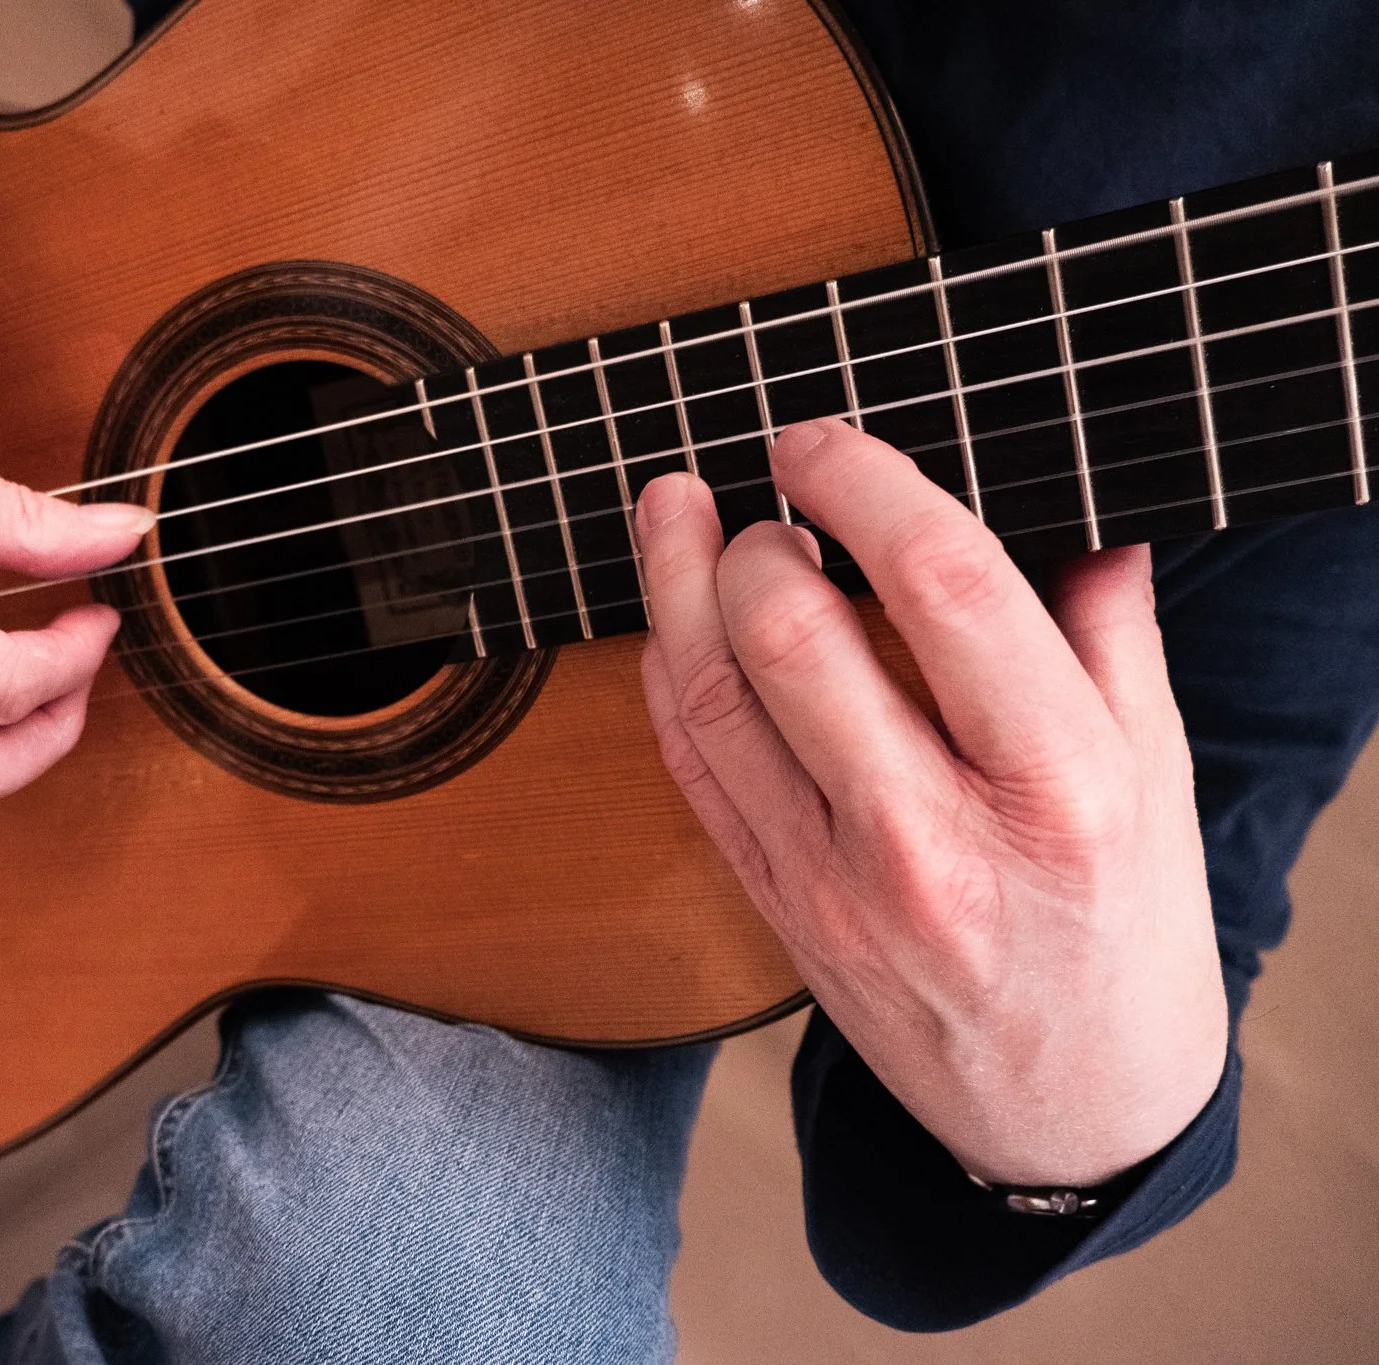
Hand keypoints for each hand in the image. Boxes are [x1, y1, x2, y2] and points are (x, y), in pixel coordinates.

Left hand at [635, 418, 1226, 1186]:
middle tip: (759, 484)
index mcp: (1057, 787)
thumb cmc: (1125, 934)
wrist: (1066, 1113)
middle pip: (793, 640)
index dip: (863, 483)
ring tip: (673, 509)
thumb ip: (1112, 633)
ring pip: (712, 701)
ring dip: (673, 586)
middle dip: (752, 536)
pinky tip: (669, 619)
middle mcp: (934, 838)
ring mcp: (834, 882)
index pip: (943, 586)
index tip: (820, 440)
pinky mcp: (773, 907)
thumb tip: (1080, 504)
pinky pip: (690, 770)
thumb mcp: (1159, 777)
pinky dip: (666, 679)